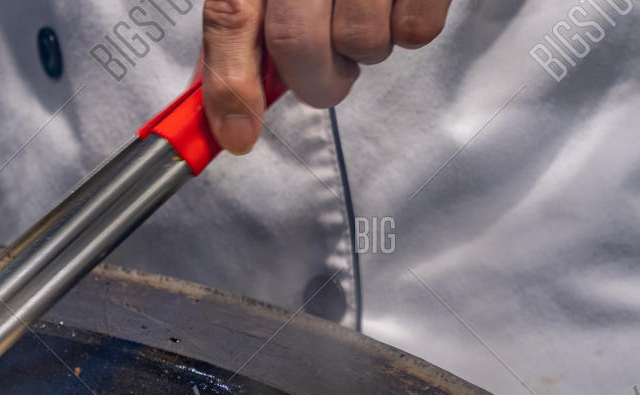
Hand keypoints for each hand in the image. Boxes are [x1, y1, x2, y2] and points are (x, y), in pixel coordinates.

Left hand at [201, 0, 451, 153]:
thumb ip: (241, 36)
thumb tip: (226, 113)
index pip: (230, 16)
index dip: (230, 84)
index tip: (238, 136)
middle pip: (296, 41)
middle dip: (312, 80)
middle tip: (327, 73)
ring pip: (360, 41)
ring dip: (364, 52)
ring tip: (366, 17)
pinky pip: (414, 30)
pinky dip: (406, 31)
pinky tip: (396, 3)